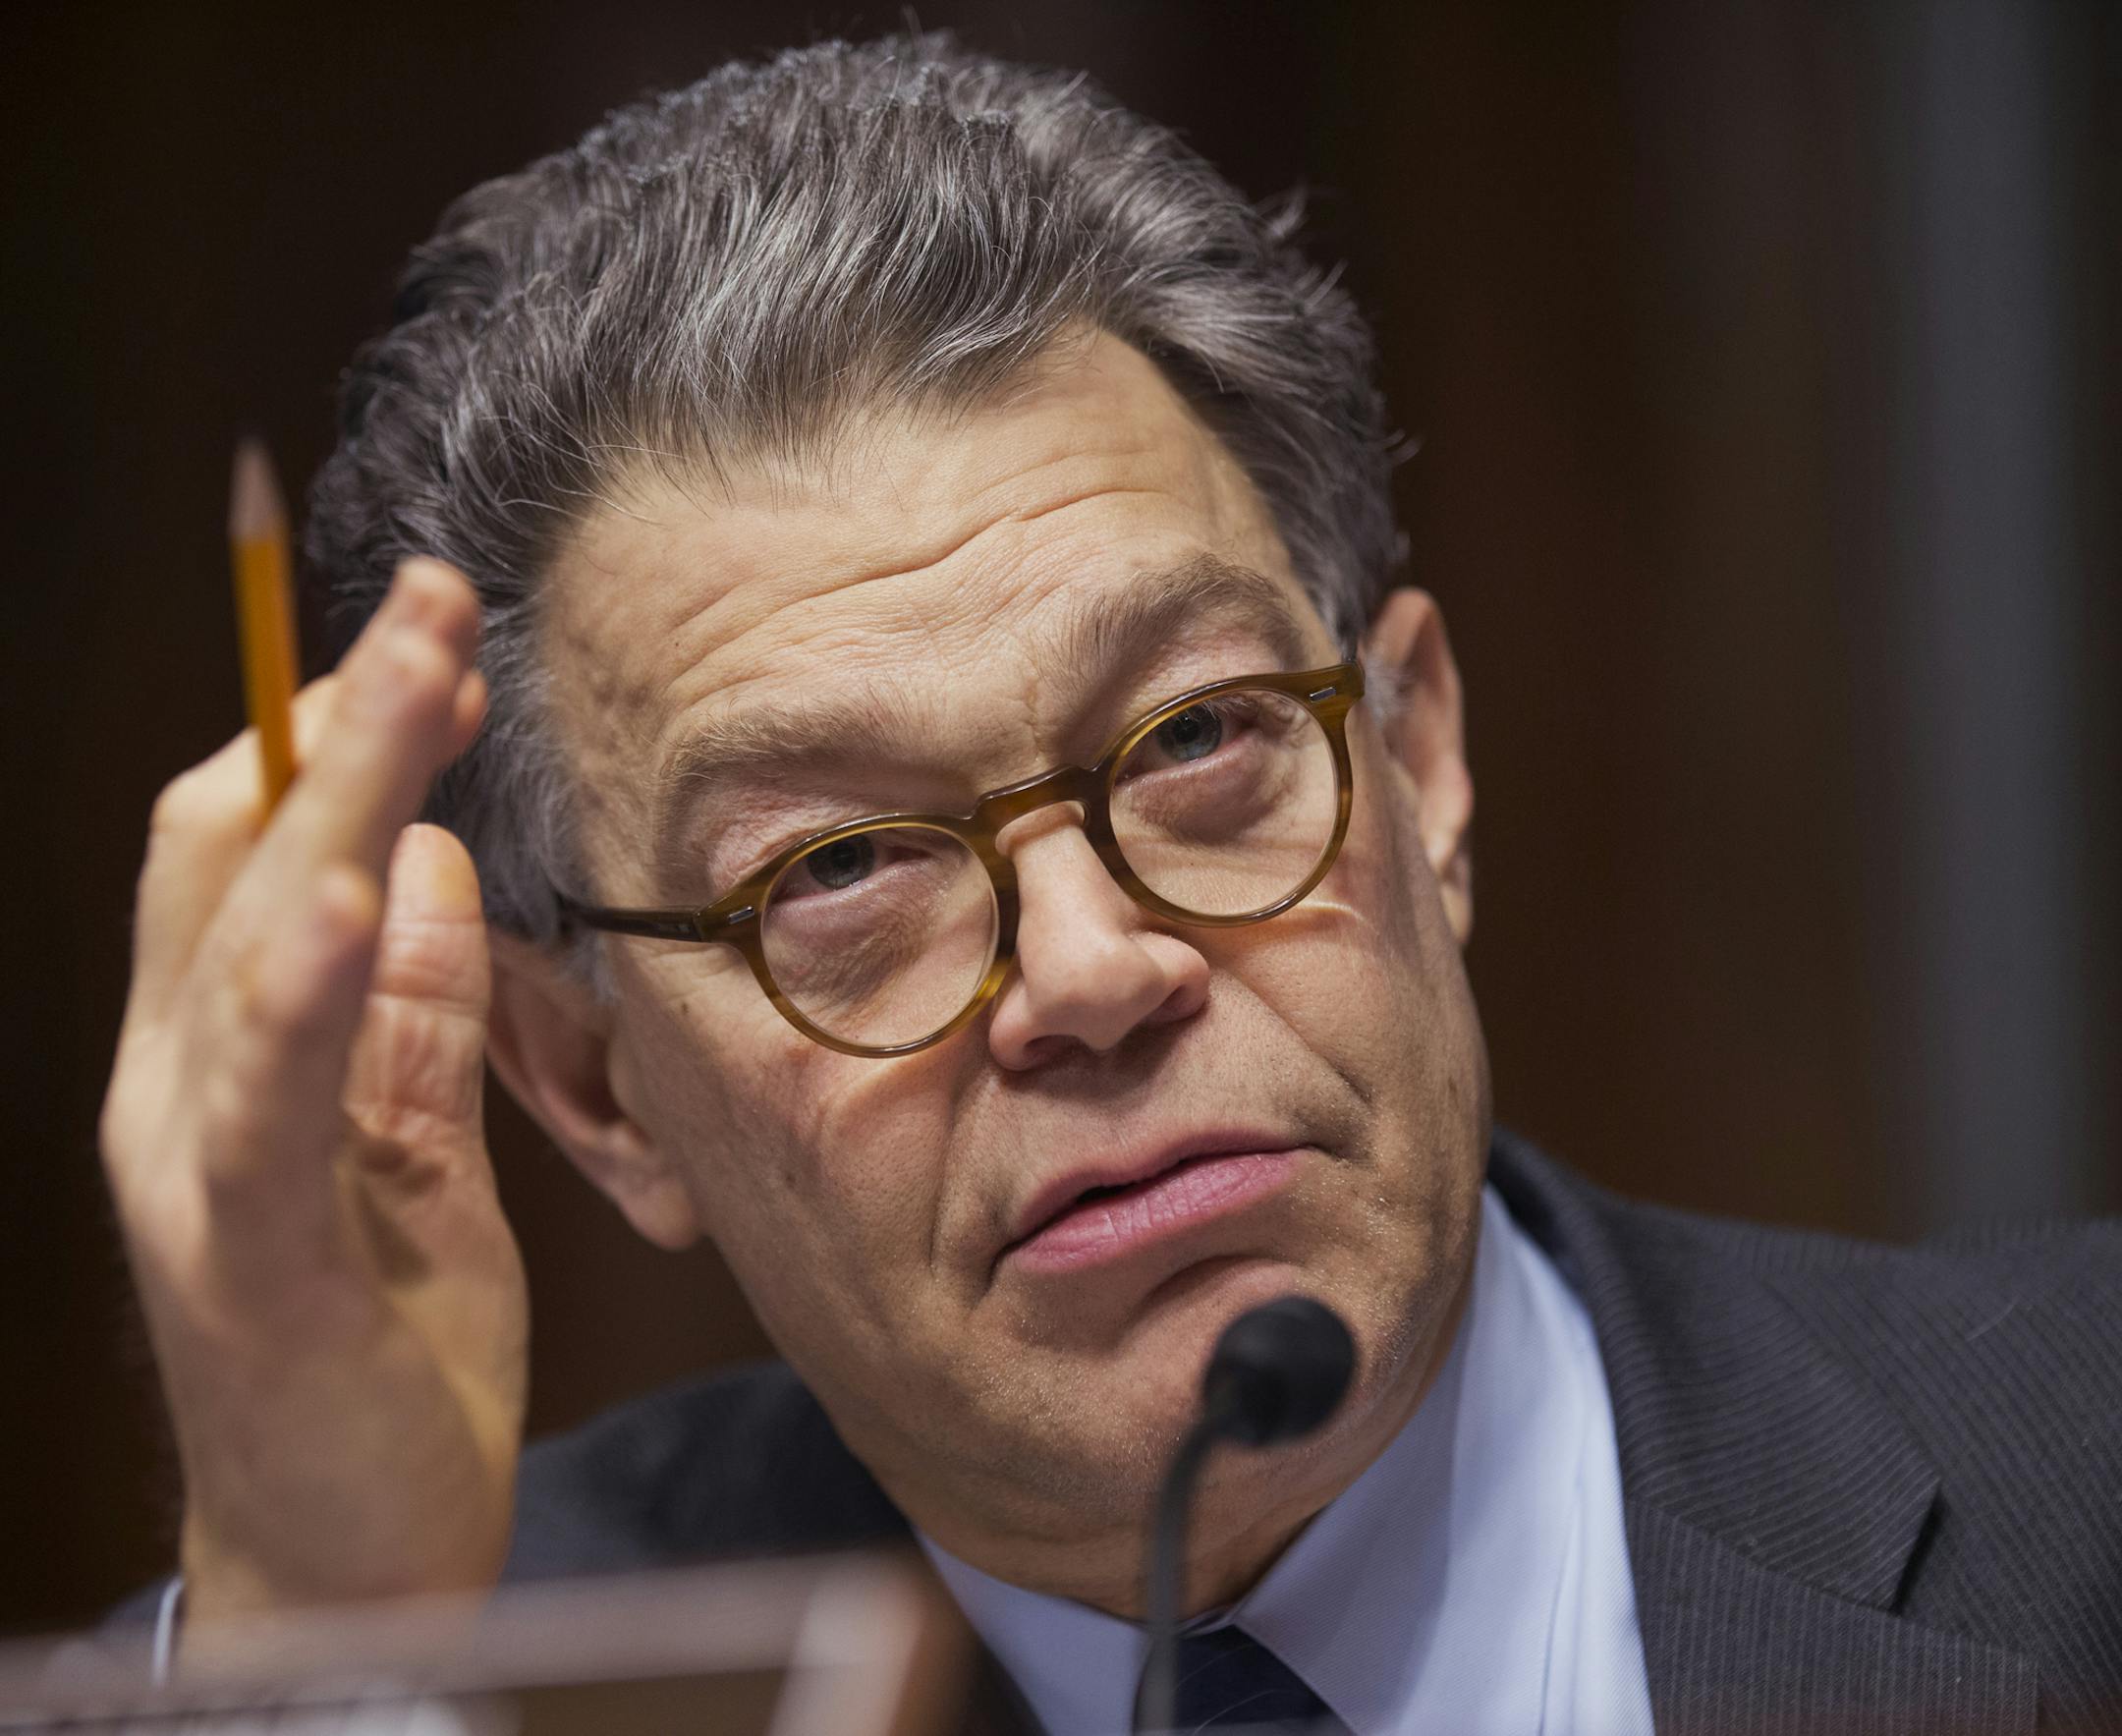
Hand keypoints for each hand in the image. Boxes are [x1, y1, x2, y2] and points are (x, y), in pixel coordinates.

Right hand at [99, 559, 528, 1626]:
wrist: (348, 1557)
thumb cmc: (378, 1348)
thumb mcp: (415, 1150)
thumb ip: (414, 1017)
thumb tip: (441, 866)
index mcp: (225, 1056)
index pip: (248, 846)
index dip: (330, 732)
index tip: (431, 640)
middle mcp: (180, 1088)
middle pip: (237, 854)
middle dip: (340, 719)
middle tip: (436, 601)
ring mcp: (197, 1170)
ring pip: (250, 941)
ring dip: (335, 801)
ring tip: (409, 683)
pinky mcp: (250, 1258)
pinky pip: (276, 1106)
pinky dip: (314, 994)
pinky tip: (365, 900)